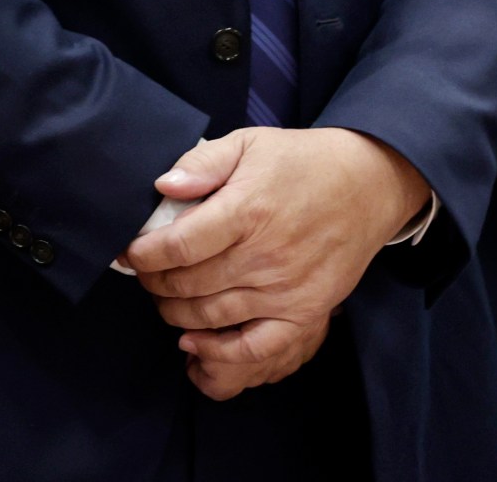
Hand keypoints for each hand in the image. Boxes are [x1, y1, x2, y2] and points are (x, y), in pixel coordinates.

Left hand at [119, 128, 426, 395]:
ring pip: (212, 316)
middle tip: (144, 274)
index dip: (143, 254)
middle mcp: (267, 255)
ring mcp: (288, 289)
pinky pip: (257, 347)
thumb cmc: (300, 162)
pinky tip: (193, 342)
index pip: (179, 245)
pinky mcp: (307, 311)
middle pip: (189, 284)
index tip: (128, 253)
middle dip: (154, 282)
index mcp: (247, 211)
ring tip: (163, 298)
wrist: (369, 184)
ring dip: (175, 312)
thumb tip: (163, 185)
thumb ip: (201, 162)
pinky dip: (220, 352)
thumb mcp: (247, 143)